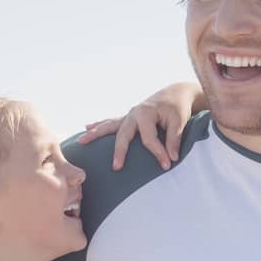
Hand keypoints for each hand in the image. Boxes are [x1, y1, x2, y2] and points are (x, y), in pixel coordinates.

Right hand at [76, 81, 200, 170]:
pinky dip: (99, 124)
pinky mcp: (128, 117)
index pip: (148, 139)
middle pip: (123, 134)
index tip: (167, 165)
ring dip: (95, 133)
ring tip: (81, 141)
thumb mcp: (179, 121)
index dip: (158, 153)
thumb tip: (172, 158)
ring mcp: (129, 115)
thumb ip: (174, 139)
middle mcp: (134, 113)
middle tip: (116, 167)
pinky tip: (87, 128)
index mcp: (146, 113)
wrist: (175, 93)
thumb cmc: (177, 108)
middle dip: (119, 151)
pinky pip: (111, 122)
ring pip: (109, 125)